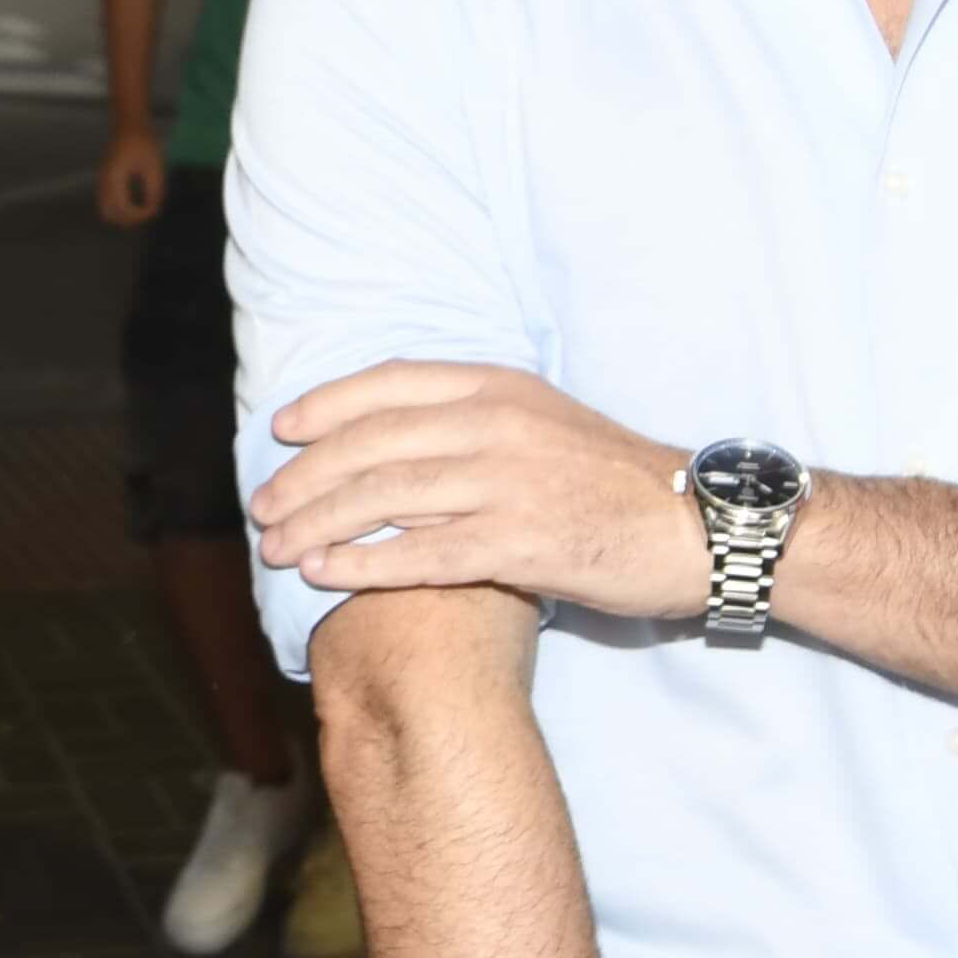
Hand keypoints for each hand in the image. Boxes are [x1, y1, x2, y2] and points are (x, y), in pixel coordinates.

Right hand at [97, 123, 166, 227]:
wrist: (128, 123)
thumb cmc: (143, 141)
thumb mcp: (154, 165)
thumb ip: (155, 190)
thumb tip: (154, 211)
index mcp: (115, 177)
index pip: (123, 208)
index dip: (140, 215)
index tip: (154, 208)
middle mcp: (104, 181)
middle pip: (109, 214)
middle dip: (127, 220)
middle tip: (146, 215)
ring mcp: (102, 180)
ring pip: (106, 209)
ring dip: (122, 215)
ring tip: (142, 211)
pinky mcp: (105, 179)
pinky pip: (107, 201)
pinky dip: (119, 208)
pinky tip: (136, 202)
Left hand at [249, 363, 698, 614]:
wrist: (696, 526)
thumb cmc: (615, 480)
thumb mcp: (544, 421)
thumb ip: (476, 419)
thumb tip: (400, 435)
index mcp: (499, 386)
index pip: (389, 384)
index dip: (326, 406)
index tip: (282, 430)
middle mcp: (495, 426)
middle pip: (371, 444)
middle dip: (304, 478)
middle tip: (261, 508)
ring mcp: (506, 483)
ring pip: (384, 498)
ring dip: (317, 522)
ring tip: (275, 548)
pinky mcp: (519, 544)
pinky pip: (421, 554)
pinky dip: (362, 563)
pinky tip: (323, 573)